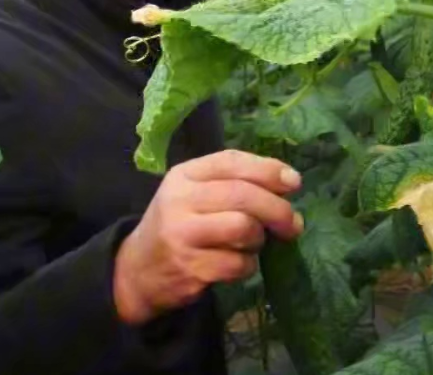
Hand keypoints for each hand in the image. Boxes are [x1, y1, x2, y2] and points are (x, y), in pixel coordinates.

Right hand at [112, 150, 303, 324]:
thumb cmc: (179, 225)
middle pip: (243, 196)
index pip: (231, 161)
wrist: (138, 270)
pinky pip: (237, 264)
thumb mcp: (195, 194)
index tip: (294, 182)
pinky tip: (238, 264)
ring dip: (259, 239)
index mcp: (184, 175)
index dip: (268, 170)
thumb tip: (288, 183)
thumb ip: (234, 183)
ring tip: (253, 244)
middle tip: (293, 225)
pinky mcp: (190, 267)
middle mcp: (180, 200)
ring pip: (243, 228)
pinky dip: (247, 266)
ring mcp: (182, 234)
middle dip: (277, 210)